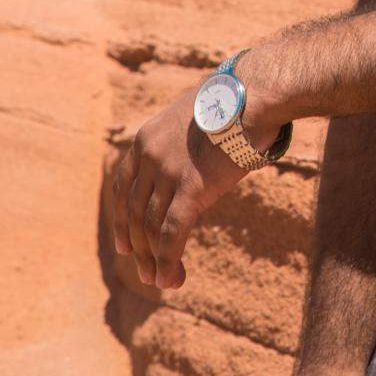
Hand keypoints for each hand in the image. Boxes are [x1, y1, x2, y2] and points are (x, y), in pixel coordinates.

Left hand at [111, 82, 248, 289]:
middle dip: (138, 248)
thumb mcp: (196, 117)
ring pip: (151, 227)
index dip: (121, 220)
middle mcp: (150, 156)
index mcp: (147, 138)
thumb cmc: (236, 101)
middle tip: (145, 273)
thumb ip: (186, 141)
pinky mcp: (191, 187)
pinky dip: (168, 260)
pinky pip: (171, 232)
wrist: (254, 93)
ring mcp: (168, 171)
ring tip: (161, 282)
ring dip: (153, 260)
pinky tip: (171, 278)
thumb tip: (199, 154)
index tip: (124, 245)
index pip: (122, 186)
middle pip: (134, 212)